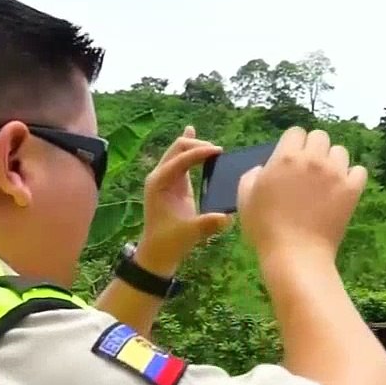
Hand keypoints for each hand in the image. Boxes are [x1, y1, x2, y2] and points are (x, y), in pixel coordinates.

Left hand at [136, 126, 233, 276]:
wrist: (158, 253)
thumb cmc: (170, 243)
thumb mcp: (190, 233)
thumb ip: (207, 223)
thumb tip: (227, 217)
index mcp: (159, 183)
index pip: (180, 159)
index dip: (199, 152)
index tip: (219, 152)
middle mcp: (159, 176)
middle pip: (178, 148)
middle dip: (197, 145)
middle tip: (218, 151)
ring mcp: (165, 179)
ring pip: (179, 152)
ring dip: (195, 146)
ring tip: (214, 147)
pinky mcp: (173, 184)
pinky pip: (182, 160)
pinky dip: (190, 149)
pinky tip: (193, 130)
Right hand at [237, 127, 366, 260]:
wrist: (296, 256)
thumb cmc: (265, 229)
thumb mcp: (245, 199)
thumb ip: (252, 175)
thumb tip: (264, 167)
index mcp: (285, 157)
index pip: (296, 132)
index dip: (292, 144)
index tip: (290, 160)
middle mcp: (313, 159)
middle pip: (320, 136)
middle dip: (313, 148)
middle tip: (308, 169)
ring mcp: (335, 174)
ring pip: (340, 151)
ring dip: (332, 161)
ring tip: (325, 180)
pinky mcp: (352, 190)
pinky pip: (359, 171)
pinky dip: (351, 177)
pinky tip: (341, 188)